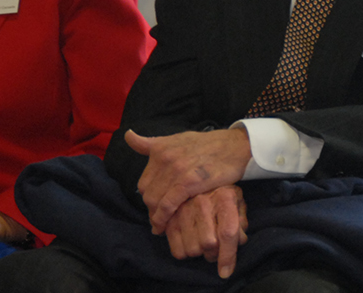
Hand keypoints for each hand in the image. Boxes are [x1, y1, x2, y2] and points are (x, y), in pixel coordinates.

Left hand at [125, 128, 250, 232]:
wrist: (234, 146)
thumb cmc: (207, 144)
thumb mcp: (177, 138)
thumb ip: (152, 143)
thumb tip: (128, 136)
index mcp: (160, 149)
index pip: (144, 182)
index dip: (147, 198)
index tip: (154, 208)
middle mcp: (164, 158)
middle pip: (147, 193)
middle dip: (151, 210)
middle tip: (158, 220)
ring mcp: (176, 170)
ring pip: (155, 201)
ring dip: (155, 217)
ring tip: (160, 226)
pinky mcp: (188, 182)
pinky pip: (168, 204)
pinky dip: (163, 217)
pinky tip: (164, 226)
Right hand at [163, 186, 247, 277]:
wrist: (196, 173)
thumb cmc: (221, 189)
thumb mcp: (237, 198)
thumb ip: (241, 219)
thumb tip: (240, 240)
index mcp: (225, 197)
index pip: (228, 232)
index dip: (228, 255)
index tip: (226, 271)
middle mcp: (203, 202)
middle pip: (209, 244)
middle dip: (215, 253)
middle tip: (215, 249)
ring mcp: (184, 208)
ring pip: (192, 249)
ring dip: (200, 253)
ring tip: (202, 243)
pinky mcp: (169, 217)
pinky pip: (176, 248)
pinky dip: (184, 252)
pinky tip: (189, 242)